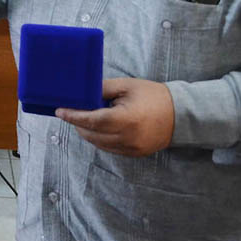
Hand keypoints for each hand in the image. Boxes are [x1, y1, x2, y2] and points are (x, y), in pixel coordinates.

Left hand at [56, 78, 174, 156]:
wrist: (181, 115)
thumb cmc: (153, 96)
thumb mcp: (126, 86)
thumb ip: (102, 89)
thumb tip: (81, 92)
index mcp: (126, 119)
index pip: (92, 121)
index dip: (73, 116)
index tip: (60, 111)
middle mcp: (127, 138)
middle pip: (92, 135)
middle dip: (77, 124)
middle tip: (70, 112)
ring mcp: (131, 149)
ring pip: (98, 144)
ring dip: (87, 132)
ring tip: (83, 118)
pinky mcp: (134, 154)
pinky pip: (109, 148)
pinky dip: (100, 139)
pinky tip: (98, 127)